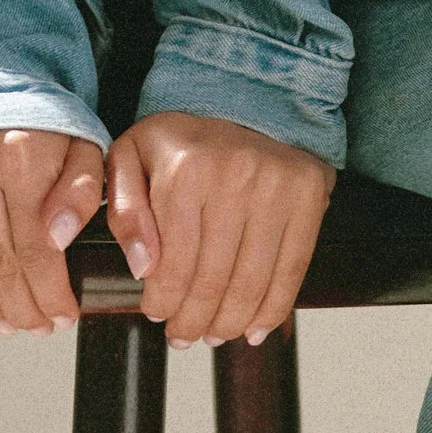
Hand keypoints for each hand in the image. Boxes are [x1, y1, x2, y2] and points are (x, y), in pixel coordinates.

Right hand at [0, 128, 107, 336]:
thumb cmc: (33, 113)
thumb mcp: (77, 137)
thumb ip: (81, 187)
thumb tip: (60, 239)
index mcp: (23, 157)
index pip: (38, 249)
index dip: (51, 294)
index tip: (63, 317)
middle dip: (22, 308)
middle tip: (36, 328)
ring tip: (4, 323)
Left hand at [104, 112, 332, 346]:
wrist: (246, 97)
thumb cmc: (183, 136)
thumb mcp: (131, 155)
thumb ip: (124, 209)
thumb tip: (143, 267)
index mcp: (186, 169)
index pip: (173, 262)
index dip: (163, 300)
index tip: (157, 313)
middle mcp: (235, 178)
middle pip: (213, 279)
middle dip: (194, 320)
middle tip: (184, 335)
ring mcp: (277, 189)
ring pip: (252, 282)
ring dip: (230, 322)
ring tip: (215, 334)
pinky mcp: (307, 198)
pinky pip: (292, 269)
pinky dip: (273, 308)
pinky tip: (255, 327)